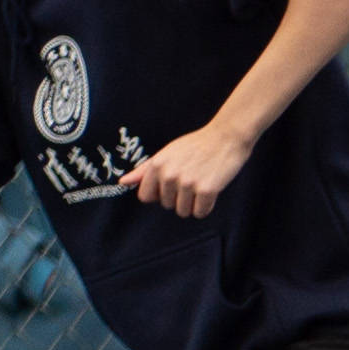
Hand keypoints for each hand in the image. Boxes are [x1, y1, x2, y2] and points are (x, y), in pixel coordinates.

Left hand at [127, 122, 255, 220]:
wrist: (226, 137)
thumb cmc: (196, 145)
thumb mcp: (166, 153)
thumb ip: (144, 170)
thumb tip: (122, 182)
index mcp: (156, 165)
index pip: (145, 196)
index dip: (159, 194)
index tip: (171, 186)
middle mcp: (169, 175)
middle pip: (167, 205)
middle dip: (179, 198)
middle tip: (192, 180)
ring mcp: (188, 183)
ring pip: (183, 211)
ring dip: (193, 204)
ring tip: (201, 186)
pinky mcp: (207, 190)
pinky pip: (201, 212)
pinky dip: (206, 207)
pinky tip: (211, 192)